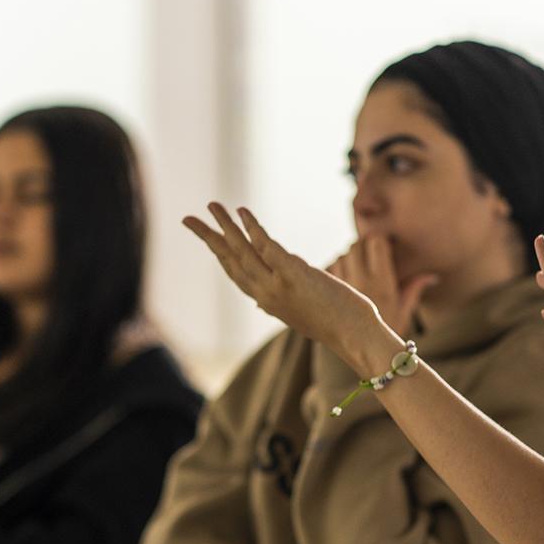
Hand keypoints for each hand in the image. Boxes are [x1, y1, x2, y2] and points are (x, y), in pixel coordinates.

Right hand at [184, 204, 397, 373]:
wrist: (354, 337)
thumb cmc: (335, 325)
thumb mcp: (299, 315)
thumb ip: (279, 303)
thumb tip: (260, 303)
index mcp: (267, 301)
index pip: (236, 274)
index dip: (219, 254)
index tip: (208, 238)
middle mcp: (265, 294)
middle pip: (230, 260)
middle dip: (209, 238)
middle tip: (189, 219)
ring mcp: (277, 285)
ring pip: (242, 251)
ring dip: (225, 226)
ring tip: (211, 206)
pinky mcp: (294, 275)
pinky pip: (266, 246)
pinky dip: (252, 228)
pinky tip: (242, 212)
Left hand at [331, 235, 436, 338]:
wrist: (364, 353)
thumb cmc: (388, 332)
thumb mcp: (404, 310)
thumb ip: (415, 288)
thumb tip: (432, 276)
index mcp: (382, 282)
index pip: (375, 242)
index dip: (378, 241)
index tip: (382, 248)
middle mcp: (361, 282)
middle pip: (355, 246)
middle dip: (361, 247)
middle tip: (368, 257)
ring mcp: (343, 288)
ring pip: (340, 256)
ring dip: (347, 258)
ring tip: (356, 269)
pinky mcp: (331, 294)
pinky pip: (328, 269)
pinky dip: (334, 270)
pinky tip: (343, 279)